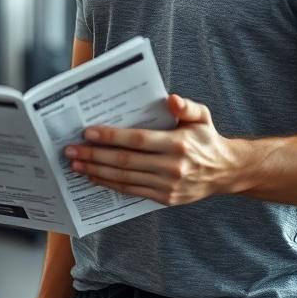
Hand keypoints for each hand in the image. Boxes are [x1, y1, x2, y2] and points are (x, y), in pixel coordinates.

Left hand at [64, 94, 240, 205]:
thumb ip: (186, 106)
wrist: (225, 171)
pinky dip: (110, 185)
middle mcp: (171, 167)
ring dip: (97, 172)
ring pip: (124, 179)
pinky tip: (95, 177)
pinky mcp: (165, 199)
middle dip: (94, 155)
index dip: (111, 137)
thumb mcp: (201, 116)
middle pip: (125, 162)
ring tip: (76, 164)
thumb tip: (171, 99)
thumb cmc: (207, 139)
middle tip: (71, 150)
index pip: (137, 140)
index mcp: (178, 144)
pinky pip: (132, 191)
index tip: (88, 132)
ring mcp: (167, 186)